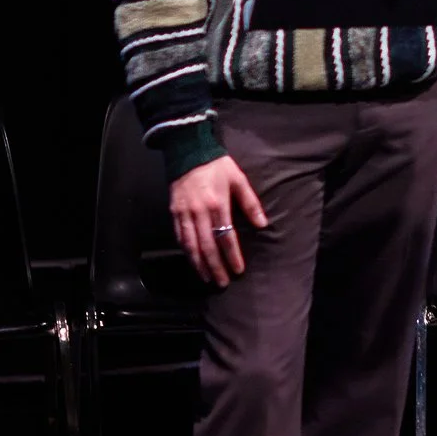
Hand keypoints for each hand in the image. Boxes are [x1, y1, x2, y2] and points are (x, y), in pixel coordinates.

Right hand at [170, 156, 267, 287]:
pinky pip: (179, 237)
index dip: (232, 256)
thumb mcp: (239, 180)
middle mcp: (199, 213)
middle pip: (207, 246)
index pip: (226, 237)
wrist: (188, 152)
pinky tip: (192, 261)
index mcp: (217, 205)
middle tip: (223, 283)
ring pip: (190, 245)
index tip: (238, 270)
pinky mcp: (173, 213)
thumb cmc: (217, 166)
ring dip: (199, 264)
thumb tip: (262, 225)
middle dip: (215, 267)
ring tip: (207, 278)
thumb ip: (250, 203)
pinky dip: (186, 252)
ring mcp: (184, 214)